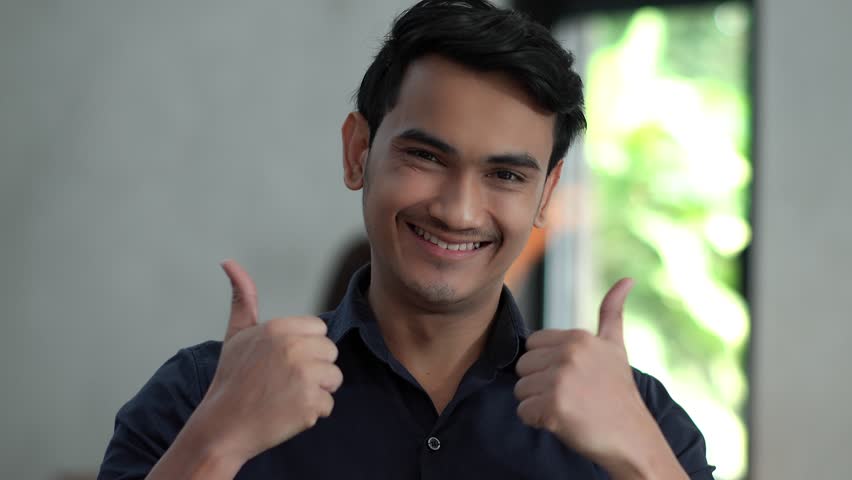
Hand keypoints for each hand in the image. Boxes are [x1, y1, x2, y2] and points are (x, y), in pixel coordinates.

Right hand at [191, 260, 342, 463]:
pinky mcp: (310, 404)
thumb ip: (243, 298)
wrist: (222, 427)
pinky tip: (286, 413)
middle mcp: (294, 348)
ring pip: (334, 379)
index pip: (319, 330)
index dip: (304, 348)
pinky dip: (311, 414)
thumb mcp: (236, 334)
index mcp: (280, 328)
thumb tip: (230, 263)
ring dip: (316, 391)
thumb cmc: (231, 380)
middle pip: (330, 353)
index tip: (281, 361)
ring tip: (286, 396)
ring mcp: (304, 376)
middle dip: (314, 368)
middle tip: (283, 382)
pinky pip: (328, 405)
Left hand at [514, 279, 678, 476]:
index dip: (545, 365)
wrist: (633, 438)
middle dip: (539, 384)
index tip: (570, 378)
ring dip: (538, 404)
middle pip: (522, 367)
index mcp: (578, 338)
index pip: (532, 345)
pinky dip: (537, 422)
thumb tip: (626, 279)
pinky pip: (523, 412)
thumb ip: (612, 313)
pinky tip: (563, 422)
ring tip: (568, 408)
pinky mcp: (553, 408)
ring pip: (520, 390)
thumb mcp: (616, 347)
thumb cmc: (619, 393)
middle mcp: (568, 355)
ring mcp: (560, 381)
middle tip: (569, 396)